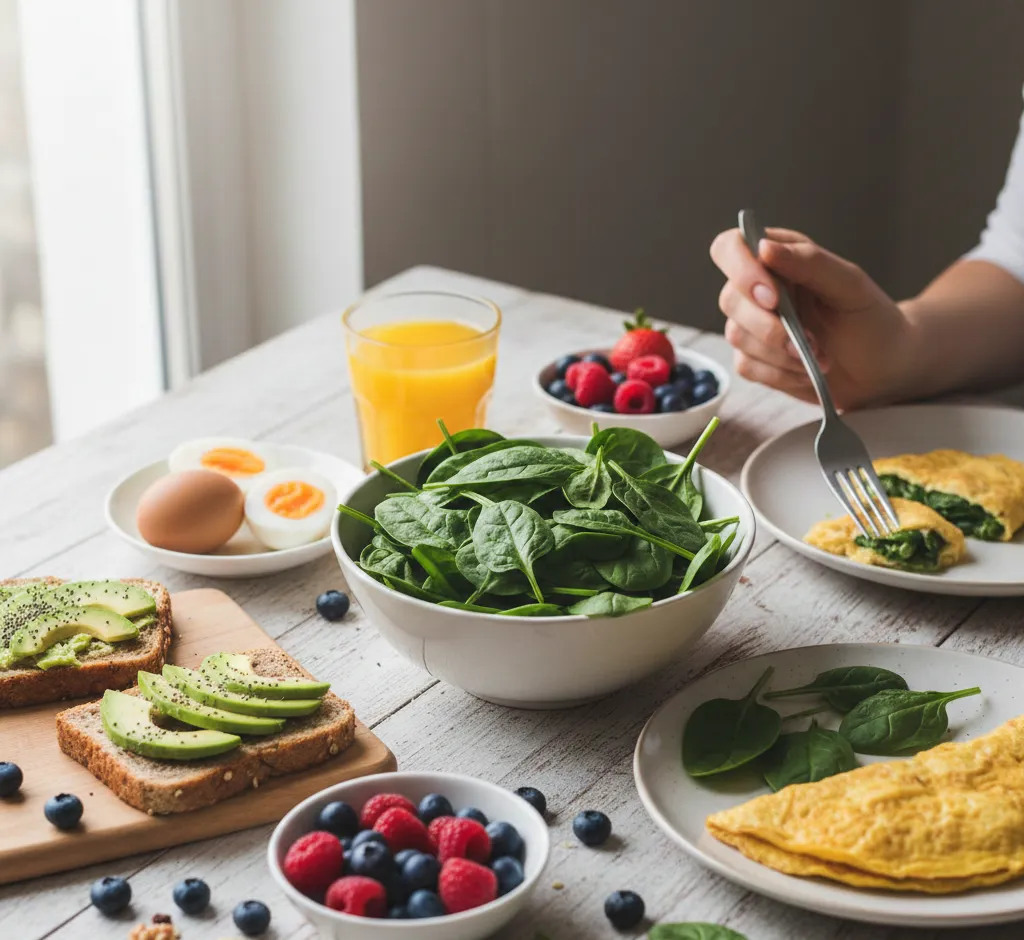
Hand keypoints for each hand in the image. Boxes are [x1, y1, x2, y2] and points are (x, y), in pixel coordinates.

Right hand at [710, 227, 912, 409]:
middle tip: (809, 340)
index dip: (741, 270)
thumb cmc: (871, 318)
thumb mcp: (850, 284)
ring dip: (781, 353)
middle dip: (768, 326)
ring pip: (737, 336)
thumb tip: (764, 247)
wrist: (883, 366)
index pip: (730, 248)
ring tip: (819, 357)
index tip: (772, 297)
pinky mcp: (755, 359)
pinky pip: (747, 366)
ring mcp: (752, 326)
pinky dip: (781, 373)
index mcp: (778, 258)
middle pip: (729, 299)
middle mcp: (758, 288)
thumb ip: (809, 262)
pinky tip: (807, 371)